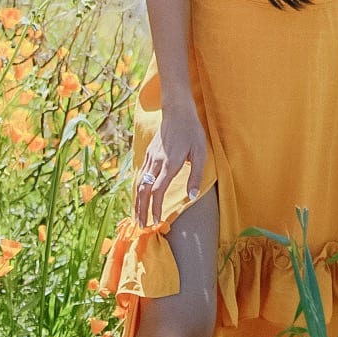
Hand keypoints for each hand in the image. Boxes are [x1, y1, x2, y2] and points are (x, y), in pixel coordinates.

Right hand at [134, 104, 207, 225]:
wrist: (177, 111)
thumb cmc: (192, 131)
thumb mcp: (200, 152)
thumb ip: (196, 176)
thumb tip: (192, 197)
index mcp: (170, 163)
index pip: (158, 191)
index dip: (156, 208)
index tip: (157, 221)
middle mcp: (157, 162)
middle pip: (144, 190)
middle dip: (141, 209)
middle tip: (141, 225)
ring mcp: (151, 157)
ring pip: (140, 182)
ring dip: (137, 201)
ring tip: (137, 216)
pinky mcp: (148, 153)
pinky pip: (140, 174)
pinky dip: (138, 188)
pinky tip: (138, 197)